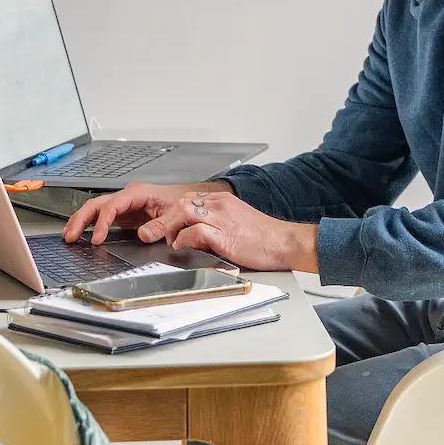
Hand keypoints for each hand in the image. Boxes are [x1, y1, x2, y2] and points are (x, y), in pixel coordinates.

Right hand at [63, 182, 215, 245]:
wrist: (188, 201)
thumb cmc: (182, 203)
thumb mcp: (175, 214)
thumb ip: (160, 226)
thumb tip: (143, 235)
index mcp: (137, 193)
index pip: (112, 206)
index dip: (102, 222)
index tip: (97, 238)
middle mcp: (126, 197)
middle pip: (96, 205)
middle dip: (81, 220)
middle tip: (71, 236)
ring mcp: (123, 204)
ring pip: (95, 209)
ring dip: (80, 222)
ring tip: (69, 236)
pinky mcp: (123, 214)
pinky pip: (101, 217)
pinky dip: (89, 225)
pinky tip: (80, 234)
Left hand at [141, 186, 319, 273]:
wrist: (284, 242)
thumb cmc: (264, 238)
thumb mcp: (236, 224)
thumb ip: (215, 226)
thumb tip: (196, 236)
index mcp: (223, 201)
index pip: (189, 199)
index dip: (174, 212)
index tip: (167, 225)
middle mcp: (221, 205)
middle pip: (182, 202)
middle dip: (166, 218)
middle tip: (159, 233)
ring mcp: (222, 218)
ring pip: (184, 211)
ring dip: (170, 226)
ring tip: (166, 239)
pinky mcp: (225, 235)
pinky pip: (196, 230)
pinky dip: (184, 238)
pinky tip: (180, 246)